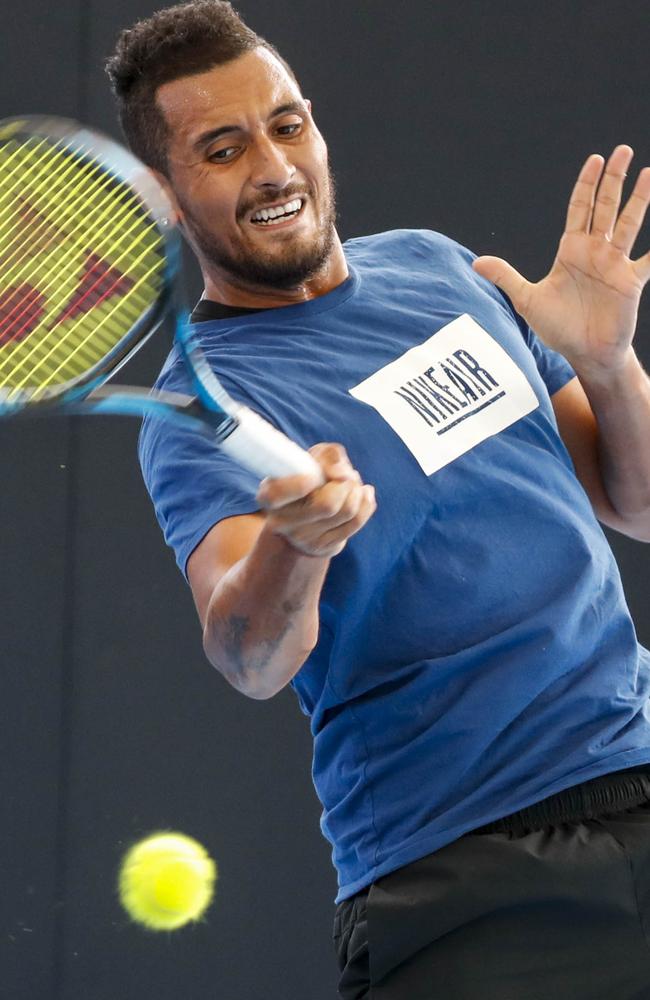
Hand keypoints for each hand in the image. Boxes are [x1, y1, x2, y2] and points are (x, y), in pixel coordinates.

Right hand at [256, 442, 375, 557]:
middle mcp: (281, 522)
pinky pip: (356, 522)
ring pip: (347, 512)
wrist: (305, 510)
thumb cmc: (307, 475)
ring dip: (357, 491)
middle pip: (328, 505)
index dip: (311, 480)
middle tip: (346, 475)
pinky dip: (366, 502)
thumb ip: (328, 456)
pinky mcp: (323, 547)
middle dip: (346, 483)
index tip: (318, 475)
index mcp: (269, 496)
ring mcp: (302, 539)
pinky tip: (362, 494)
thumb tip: (342, 475)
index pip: (287, 492)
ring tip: (353, 483)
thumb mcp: (312, 457)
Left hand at [472, 145, 649, 379]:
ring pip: (629, 224)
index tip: (595, 160)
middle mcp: (595, 251)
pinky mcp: (630, 282)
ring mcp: (615, 264)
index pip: (580, 208)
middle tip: (622, 150)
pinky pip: (649, 260)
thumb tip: (476, 262)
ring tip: (649, 173)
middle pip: (605, 207)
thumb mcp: (527, 300)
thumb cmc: (558, 327)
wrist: (583, 353)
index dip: (586, 184)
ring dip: (640, 199)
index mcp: (571, 250)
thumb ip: (506, 278)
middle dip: (613, 179)